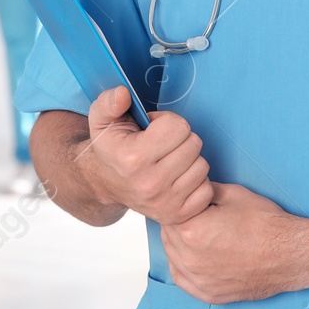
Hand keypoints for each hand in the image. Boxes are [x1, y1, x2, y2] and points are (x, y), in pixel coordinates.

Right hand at [80, 86, 212, 224]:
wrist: (107, 183)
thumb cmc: (111, 148)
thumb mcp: (102, 120)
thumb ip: (109, 102)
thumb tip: (123, 93)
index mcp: (134, 158)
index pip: (178, 126)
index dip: (167, 121)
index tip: (153, 129)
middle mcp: (150, 184)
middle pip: (194, 144)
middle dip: (180, 138)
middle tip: (162, 144)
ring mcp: (165, 203)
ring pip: (202, 165)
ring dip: (189, 159)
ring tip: (169, 160)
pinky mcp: (177, 215)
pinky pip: (207, 189)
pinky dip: (196, 181)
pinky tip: (178, 178)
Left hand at [161, 182, 308, 303]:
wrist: (292, 255)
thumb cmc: (266, 224)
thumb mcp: (231, 194)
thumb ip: (201, 191)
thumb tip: (186, 187)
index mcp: (192, 231)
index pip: (169, 212)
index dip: (178, 204)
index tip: (187, 202)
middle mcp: (190, 259)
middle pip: (168, 235)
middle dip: (178, 223)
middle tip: (196, 217)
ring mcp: (199, 280)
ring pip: (173, 257)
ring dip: (179, 244)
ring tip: (200, 234)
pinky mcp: (209, 295)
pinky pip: (182, 279)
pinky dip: (184, 267)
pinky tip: (194, 256)